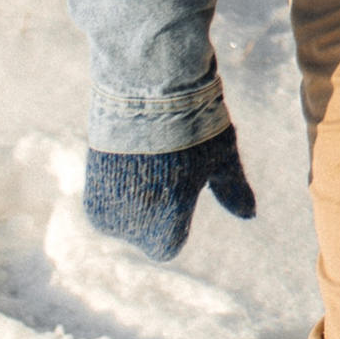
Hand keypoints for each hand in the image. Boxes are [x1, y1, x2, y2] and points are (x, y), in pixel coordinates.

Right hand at [82, 125, 256, 261]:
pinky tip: (129, 159)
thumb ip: (232, 190)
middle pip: (144, 233)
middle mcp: (133, 223)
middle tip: (164, 167)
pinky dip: (117, 189)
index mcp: (168, 221)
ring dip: (134, 198)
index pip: (167, 247)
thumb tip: (250, 214)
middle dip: (155, 209)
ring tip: (147, 159)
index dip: (178, 222)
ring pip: (123, 220)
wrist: (143, 91)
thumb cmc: (192, 125)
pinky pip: (106, 205)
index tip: (181, 191)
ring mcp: (106, 209)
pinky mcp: (89, 194)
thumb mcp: (221, 157)